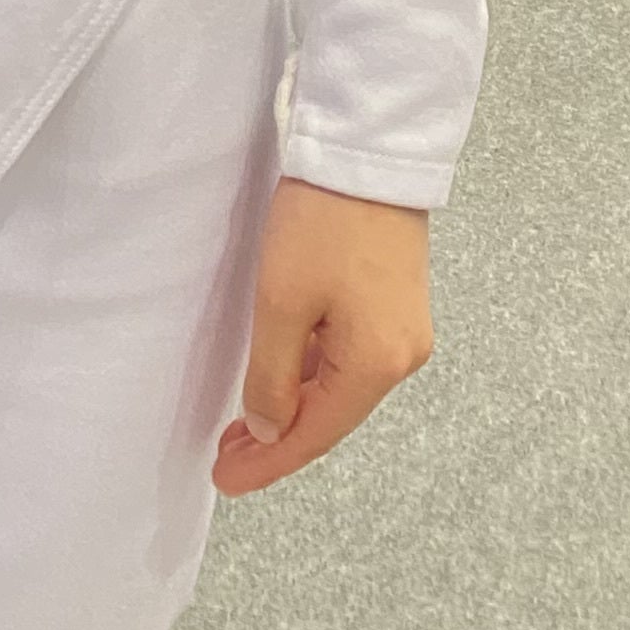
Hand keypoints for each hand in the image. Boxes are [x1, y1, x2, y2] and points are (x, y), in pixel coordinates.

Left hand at [212, 184, 431, 497]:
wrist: (368, 149)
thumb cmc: (323, 222)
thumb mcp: (281, 300)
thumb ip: (271, 374)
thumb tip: (269, 426)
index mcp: (376, 364)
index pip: (315, 433)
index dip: (268, 462)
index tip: (226, 480)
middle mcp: (402, 356)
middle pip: (331, 414)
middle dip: (277, 438)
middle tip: (227, 457)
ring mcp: (403, 328)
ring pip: (339, 385)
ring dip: (292, 405)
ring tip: (243, 426)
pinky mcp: (396, 301)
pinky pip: (348, 356)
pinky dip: (311, 373)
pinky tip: (280, 377)